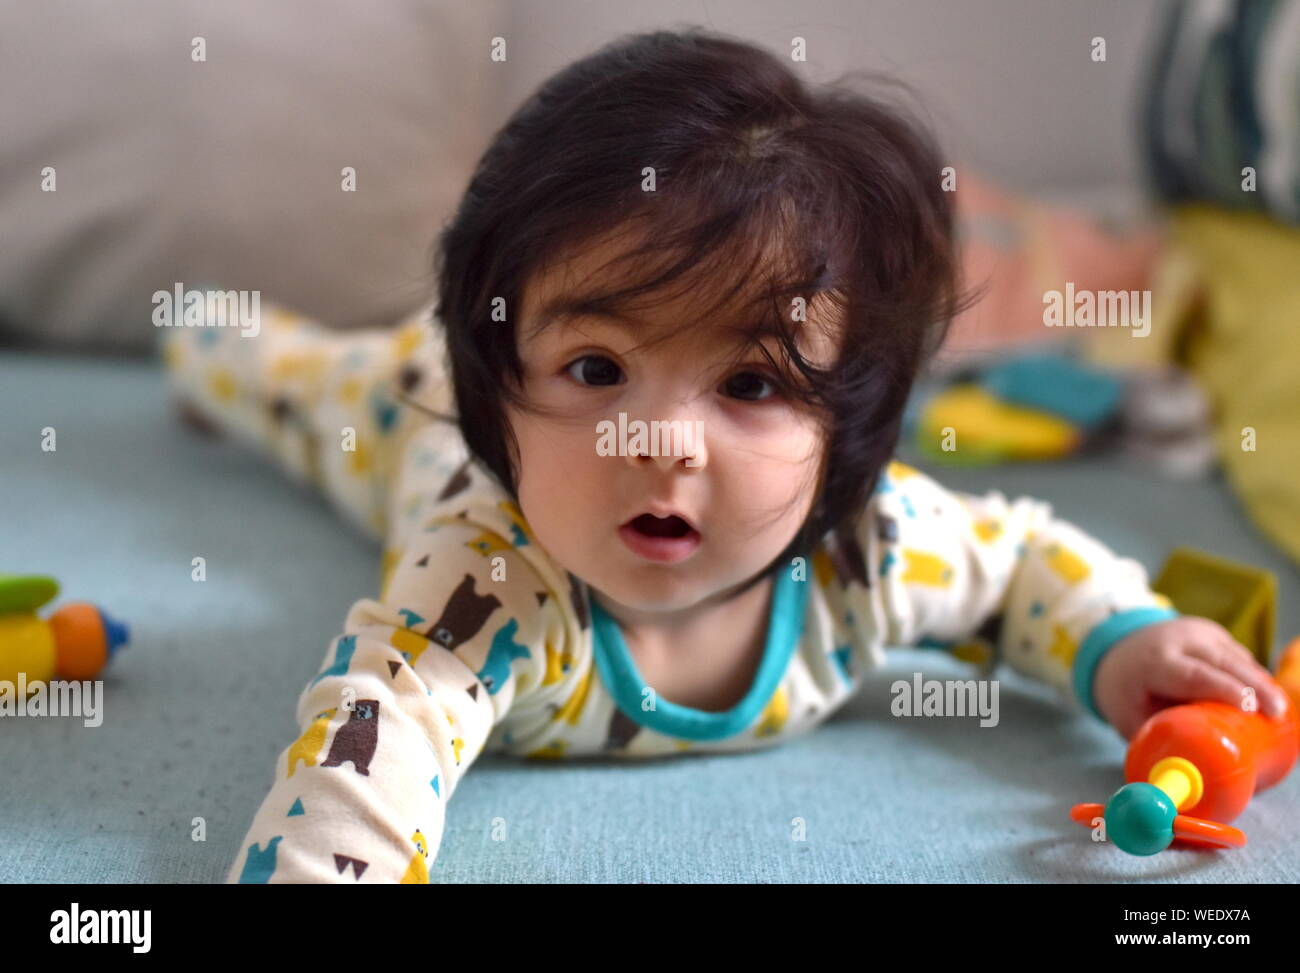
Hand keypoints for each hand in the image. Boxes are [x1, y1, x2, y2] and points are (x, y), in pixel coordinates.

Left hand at [1091, 616, 1289, 739]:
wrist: (1118, 648)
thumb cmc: (1125, 690)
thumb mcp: (1128, 717)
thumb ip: (1154, 744)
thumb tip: (1181, 782)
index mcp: (1154, 662)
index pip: (1192, 673)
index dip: (1224, 689)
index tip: (1251, 707)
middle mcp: (1179, 641)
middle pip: (1223, 661)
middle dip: (1256, 686)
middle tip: (1278, 713)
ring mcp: (1198, 632)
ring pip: (1237, 656)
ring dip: (1260, 682)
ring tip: (1278, 710)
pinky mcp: (1213, 634)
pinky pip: (1238, 655)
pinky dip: (1253, 675)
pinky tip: (1266, 697)